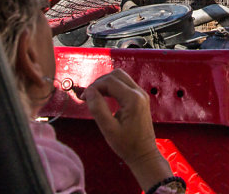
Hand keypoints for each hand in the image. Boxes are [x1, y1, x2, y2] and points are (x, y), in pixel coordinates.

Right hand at [82, 69, 171, 190]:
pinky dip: (113, 87)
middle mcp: (139, 93)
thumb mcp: (108, 129)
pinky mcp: (140, 98)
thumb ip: (98, 109)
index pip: (110, 81)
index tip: (84, 98)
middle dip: (100, 82)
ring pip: (121, 77)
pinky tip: (104, 97)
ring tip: (95, 96)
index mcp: (133, 99)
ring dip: (106, 83)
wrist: (144, 154)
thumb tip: (89, 92)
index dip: (94, 86)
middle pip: (116, 74)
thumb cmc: (127, 145)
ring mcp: (141, 95)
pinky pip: (125, 85)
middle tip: (89, 95)